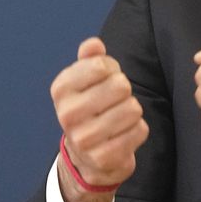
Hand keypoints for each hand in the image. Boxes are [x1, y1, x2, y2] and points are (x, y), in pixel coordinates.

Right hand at [51, 37, 148, 201]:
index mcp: (61, 89)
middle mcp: (67, 114)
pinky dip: (138, 130)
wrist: (84, 155)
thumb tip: (94, 44)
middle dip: (125, 91)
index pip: (101, 65)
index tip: (106, 79)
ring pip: (133, 109)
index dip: (112, 69)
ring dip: (133, 111)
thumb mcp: (84, 79)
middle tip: (116, 101)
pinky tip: (124, 133)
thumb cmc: (89, 107)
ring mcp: (84, 139)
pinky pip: (140, 131)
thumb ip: (90, 57)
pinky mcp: (103, 157)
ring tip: (120, 117)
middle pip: (120, 86)